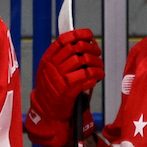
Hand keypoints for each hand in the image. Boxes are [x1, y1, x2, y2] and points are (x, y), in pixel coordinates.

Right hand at [25, 29, 101, 146]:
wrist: (47, 112)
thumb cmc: (52, 90)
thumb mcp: (51, 71)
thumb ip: (62, 58)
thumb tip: (84, 44)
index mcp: (48, 59)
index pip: (64, 40)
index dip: (79, 34)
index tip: (89, 36)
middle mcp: (52, 66)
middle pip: (76, 48)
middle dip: (91, 49)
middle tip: (97, 54)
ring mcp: (58, 78)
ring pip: (82, 61)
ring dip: (96, 63)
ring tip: (99, 68)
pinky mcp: (67, 90)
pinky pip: (85, 77)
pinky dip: (94, 76)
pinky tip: (96, 78)